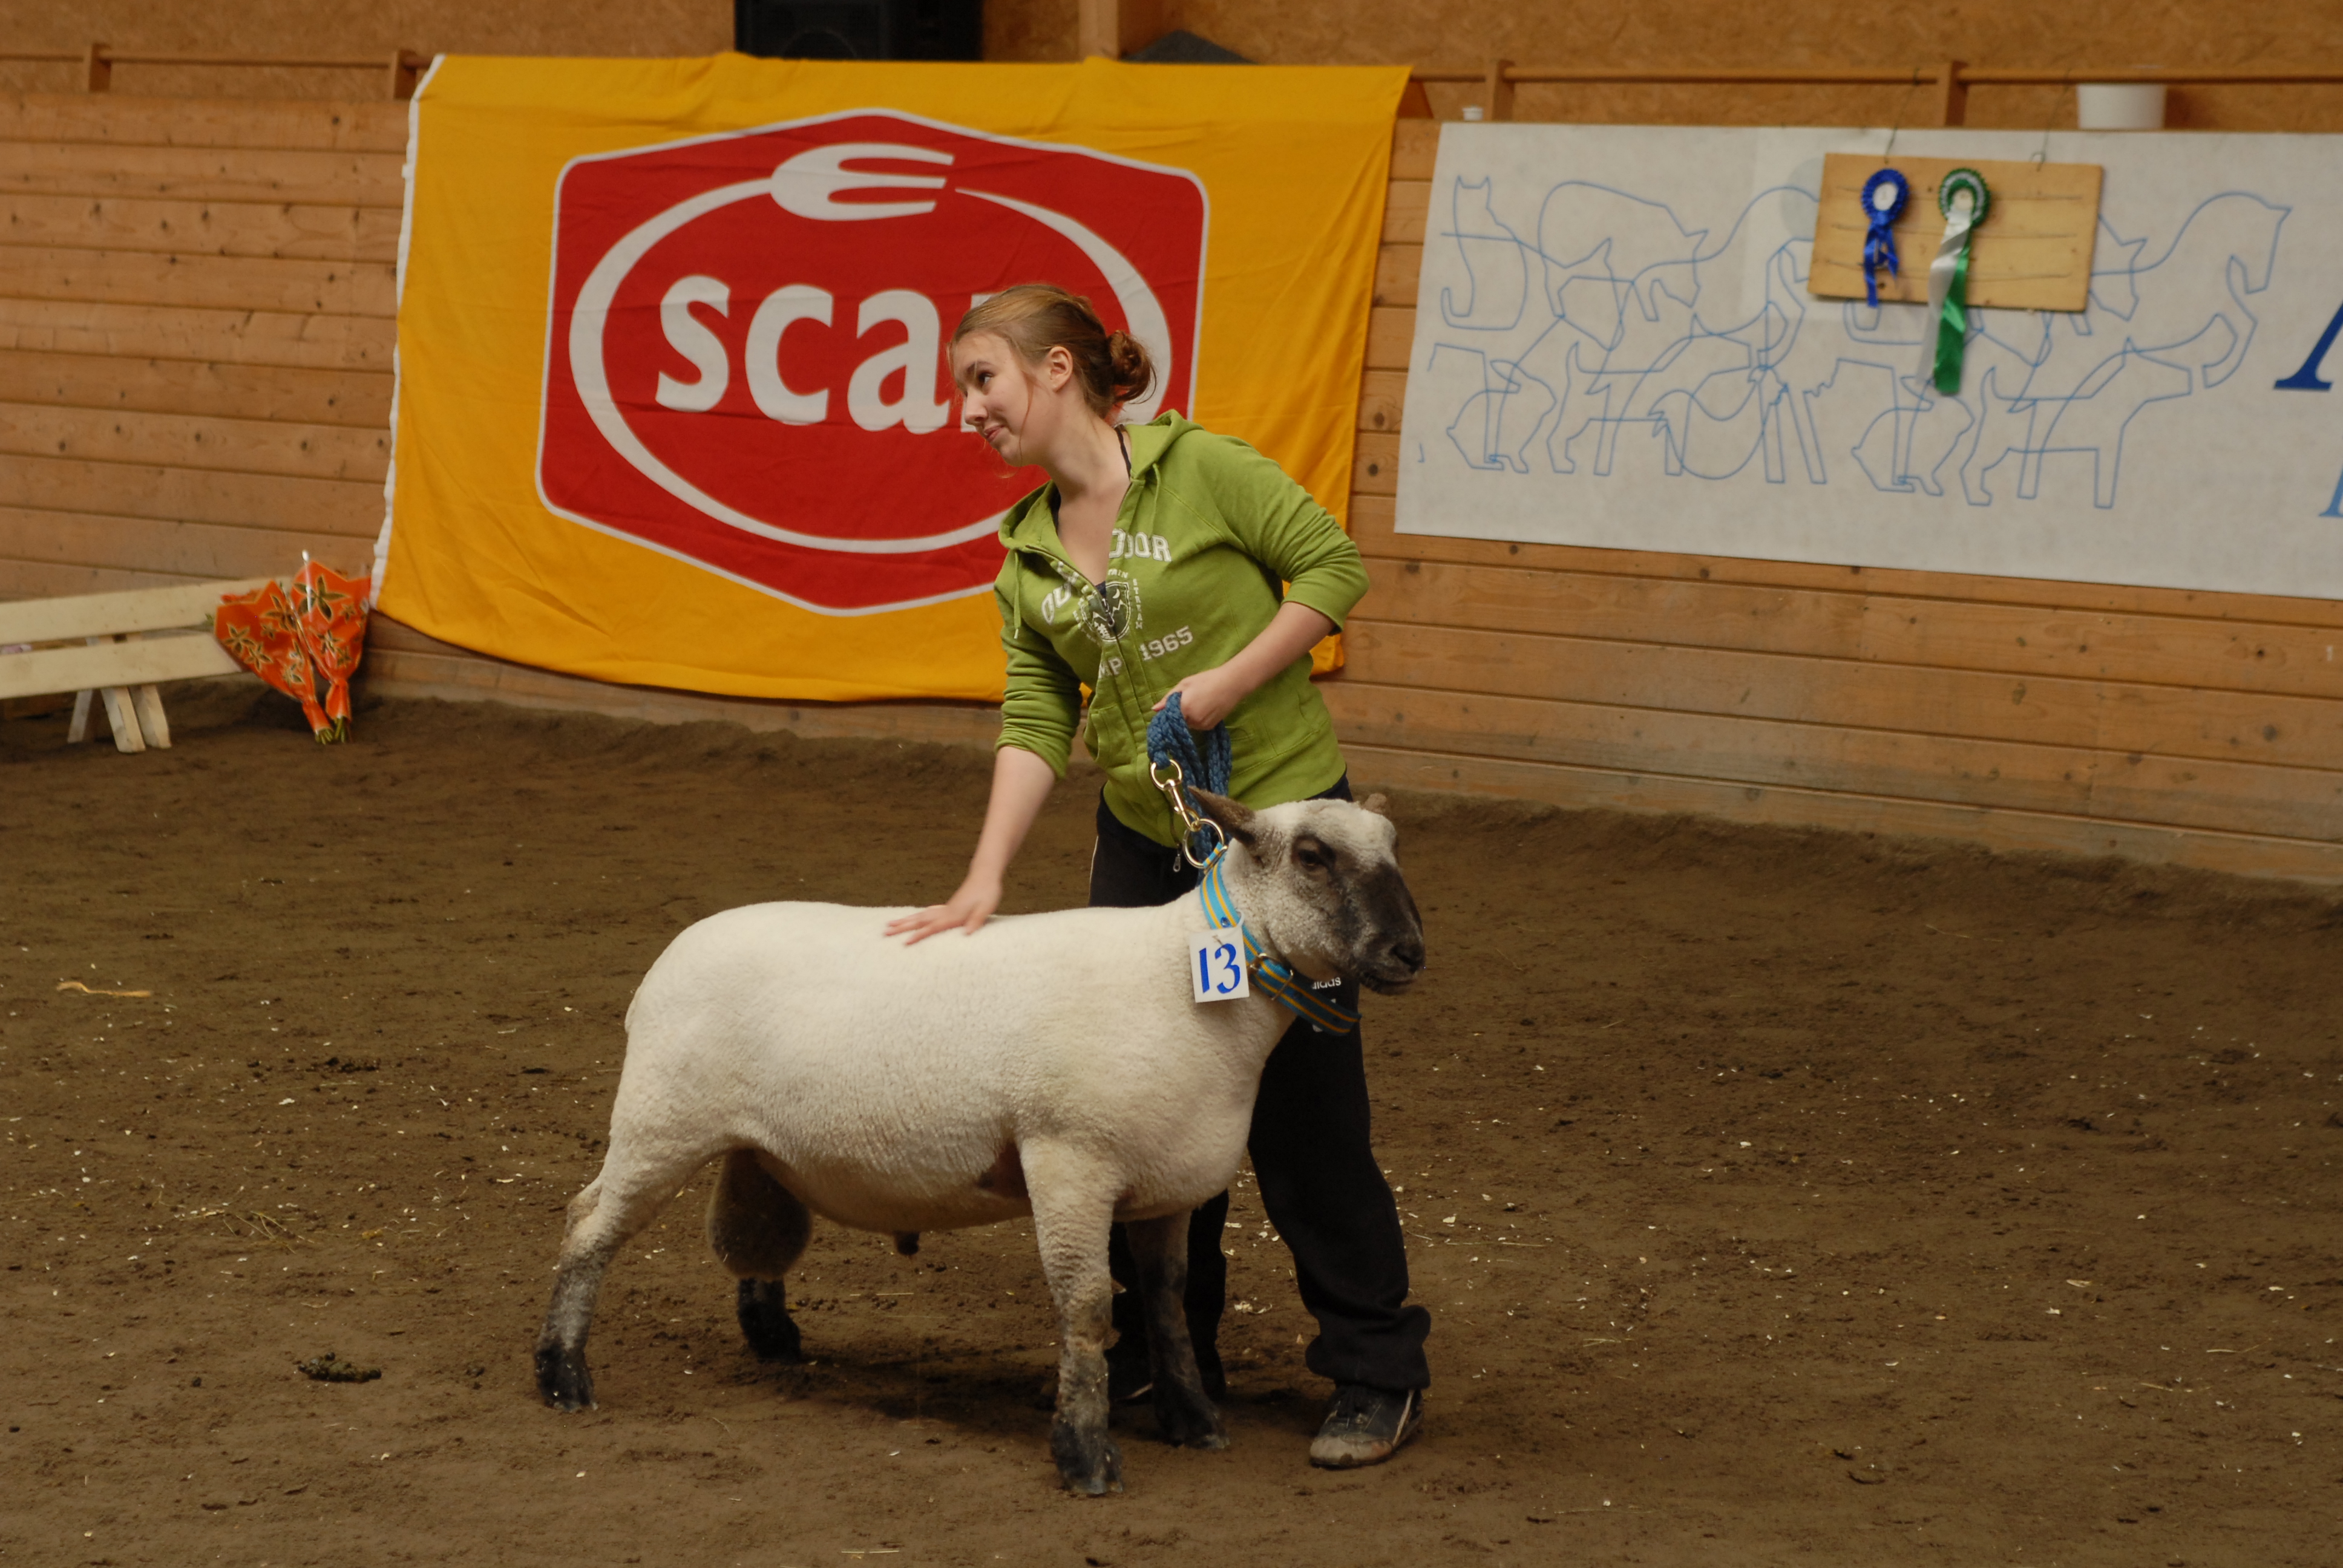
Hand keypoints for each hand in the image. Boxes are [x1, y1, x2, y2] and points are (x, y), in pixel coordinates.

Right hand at [884, 871, 1001, 944]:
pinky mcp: (947, 907)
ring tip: (889, 925)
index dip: (919, 935)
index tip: (905, 942)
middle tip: (884, 933)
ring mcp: (944, 908)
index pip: (932, 927)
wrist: (985, 875)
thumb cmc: (988, 893)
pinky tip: (913, 919)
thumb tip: (967, 933)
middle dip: (902, 927)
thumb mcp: (986, 908)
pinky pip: (927, 913)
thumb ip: (976, 920)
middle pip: (919, 920)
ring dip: (905, 921)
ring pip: (920, 916)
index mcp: (953, 915)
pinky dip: (916, 916)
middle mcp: (945, 911)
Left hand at [1151, 664, 1246, 729]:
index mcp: (1184, 708)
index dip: (1166, 715)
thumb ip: (1168, 698)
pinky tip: (1204, 708)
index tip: (1166, 710)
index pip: (1167, 718)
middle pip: (1177, 722)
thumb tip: (1154, 710)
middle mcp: (1192, 720)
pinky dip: (1197, 719)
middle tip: (1187, 700)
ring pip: (1187, 724)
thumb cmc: (1206, 680)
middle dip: (1178, 714)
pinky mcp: (1209, 727)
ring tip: (1198, 702)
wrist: (1231, 684)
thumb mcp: (1185, 684)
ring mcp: (1201, 726)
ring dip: (1188, 717)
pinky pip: (1197, 725)